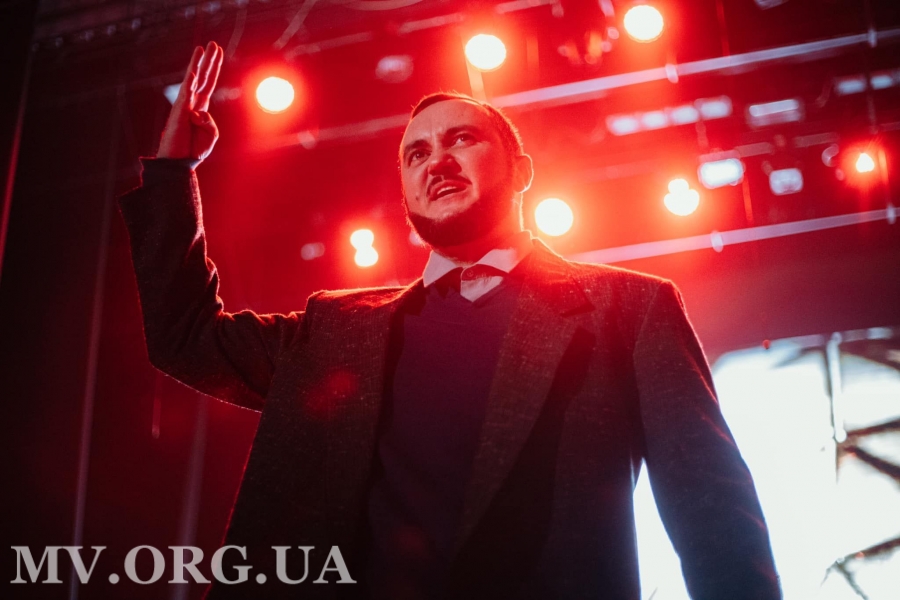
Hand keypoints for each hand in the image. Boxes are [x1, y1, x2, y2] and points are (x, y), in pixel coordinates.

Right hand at [157, 41, 222, 161]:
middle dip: (208, 60)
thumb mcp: (211, 137)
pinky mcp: (179, 112)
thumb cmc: (193, 150)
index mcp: (201, 109)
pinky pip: (186, 93)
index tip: (218, 52)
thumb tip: (198, 112)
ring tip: (202, 48)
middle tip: (213, 44)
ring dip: (198, 63)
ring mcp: (185, 105)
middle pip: (202, 77)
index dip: (213, 68)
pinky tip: (193, 70)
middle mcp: (192, 103)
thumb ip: (211, 123)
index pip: (208, 84)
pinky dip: (190, 82)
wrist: (179, 162)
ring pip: (193, 80)